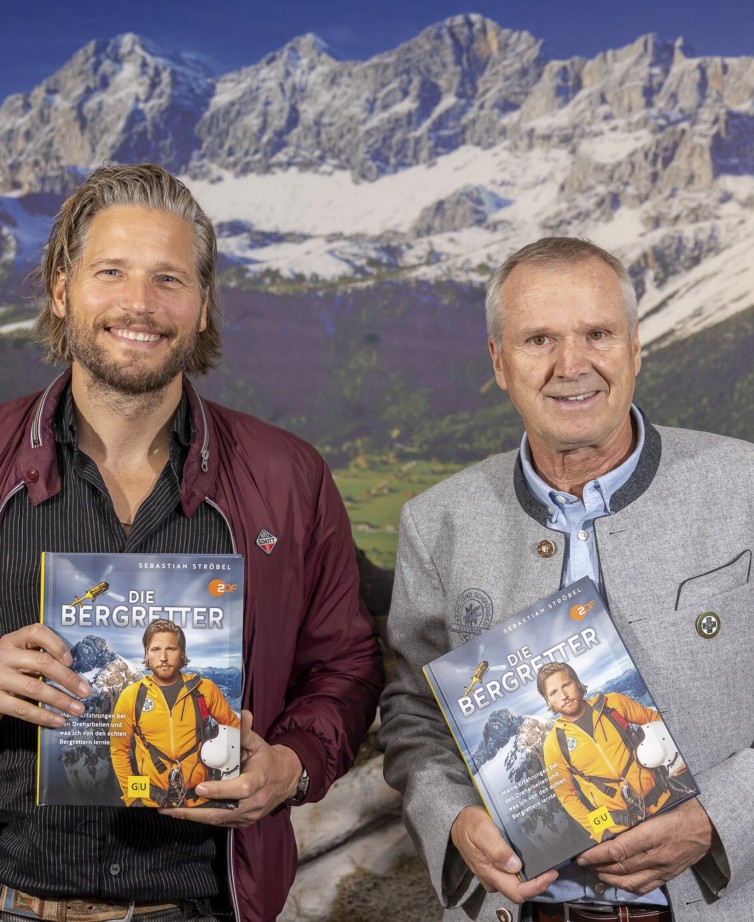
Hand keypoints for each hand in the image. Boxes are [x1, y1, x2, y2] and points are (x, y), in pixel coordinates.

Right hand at [0, 624, 91, 726]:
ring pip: (34, 688)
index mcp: (13, 641)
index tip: (72, 660)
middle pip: (42, 663)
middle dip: (68, 678)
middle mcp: (4, 656)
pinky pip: (22, 709)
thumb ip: (40, 657)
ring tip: (78, 709)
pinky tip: (58, 720)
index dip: (56, 644)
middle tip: (86, 691)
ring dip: (60, 700)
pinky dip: (43, 716)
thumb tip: (76, 674)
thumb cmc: (8, 669)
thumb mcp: (19, 656)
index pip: (36, 633)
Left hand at [160, 710, 302, 826]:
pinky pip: (220, 822)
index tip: (199, 787)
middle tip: (170, 806)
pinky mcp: (242, 822)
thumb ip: (247, 732)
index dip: (220, 790)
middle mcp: (254, 801)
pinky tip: (183, 812)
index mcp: (259, 779)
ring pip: (218, 820)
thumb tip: (242, 713)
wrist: (284, 780)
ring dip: (193, 817)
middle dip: (195, 812)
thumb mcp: (259, 744)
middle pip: (224, 812)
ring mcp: (248, 815)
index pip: (240, 788)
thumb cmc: (267, 760)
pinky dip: (201, 818)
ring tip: (169, 809)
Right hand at [451, 806, 558, 903]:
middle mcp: (493, 878)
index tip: (551, 873)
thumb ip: (496, 849)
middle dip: (539, 883)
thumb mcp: (482, 830)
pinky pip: (513, 874)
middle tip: (553, 867)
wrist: (457, 820)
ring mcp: (494, 873)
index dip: (537, 886)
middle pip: (520, 890)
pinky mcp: (496, 866)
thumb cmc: (469, 823)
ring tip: (546, 862)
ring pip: (518, 883)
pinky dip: (526, 869)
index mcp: (490, 872)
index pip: (517, 891)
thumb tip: (515, 866)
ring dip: (534, 877)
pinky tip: (532, 858)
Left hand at [575, 798, 714, 892]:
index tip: (581, 854)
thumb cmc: (683, 807)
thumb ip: (636, 805)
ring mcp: (663, 868)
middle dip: (598, 865)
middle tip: (582, 861)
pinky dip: (627, 887)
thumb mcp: (659, 801)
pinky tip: (615, 881)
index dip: (597, 854)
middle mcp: (657, 855)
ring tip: (595, 870)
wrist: (709, 826)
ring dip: (609, 878)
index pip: (619, 849)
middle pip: (621, 867)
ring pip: (630, 881)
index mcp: (653, 834)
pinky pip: (645, 887)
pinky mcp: (668, 876)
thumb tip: (609, 799)